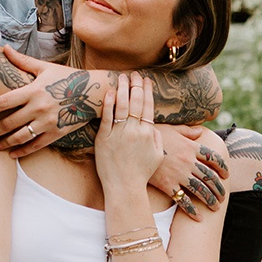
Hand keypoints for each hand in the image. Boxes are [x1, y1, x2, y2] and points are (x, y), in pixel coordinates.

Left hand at [0, 46, 100, 156]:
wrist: (92, 92)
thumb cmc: (66, 78)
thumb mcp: (45, 67)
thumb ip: (22, 61)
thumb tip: (4, 48)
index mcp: (33, 90)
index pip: (4, 102)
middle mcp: (39, 107)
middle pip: (9, 123)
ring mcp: (48, 121)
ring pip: (21, 136)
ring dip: (5, 143)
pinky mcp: (56, 132)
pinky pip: (36, 145)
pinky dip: (23, 151)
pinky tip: (12, 154)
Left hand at [94, 73, 164, 193]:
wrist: (124, 187)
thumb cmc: (141, 173)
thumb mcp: (157, 156)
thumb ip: (157, 138)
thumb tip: (153, 125)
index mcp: (148, 133)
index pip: (148, 106)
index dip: (147, 91)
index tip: (146, 80)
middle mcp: (134, 131)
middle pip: (136, 102)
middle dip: (136, 85)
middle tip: (135, 74)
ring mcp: (119, 134)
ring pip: (122, 106)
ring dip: (123, 89)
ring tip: (121, 77)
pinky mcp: (104, 138)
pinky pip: (106, 118)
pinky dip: (109, 104)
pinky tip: (110, 93)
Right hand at [151, 125, 228, 218]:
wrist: (134, 147)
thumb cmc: (152, 135)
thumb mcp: (171, 129)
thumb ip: (187, 131)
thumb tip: (199, 131)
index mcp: (191, 147)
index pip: (213, 158)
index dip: (222, 167)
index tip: (226, 175)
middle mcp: (188, 161)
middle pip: (210, 177)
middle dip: (219, 188)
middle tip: (222, 196)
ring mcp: (179, 174)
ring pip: (201, 190)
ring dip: (210, 200)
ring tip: (215, 207)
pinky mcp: (168, 185)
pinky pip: (184, 200)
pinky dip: (193, 211)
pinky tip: (199, 218)